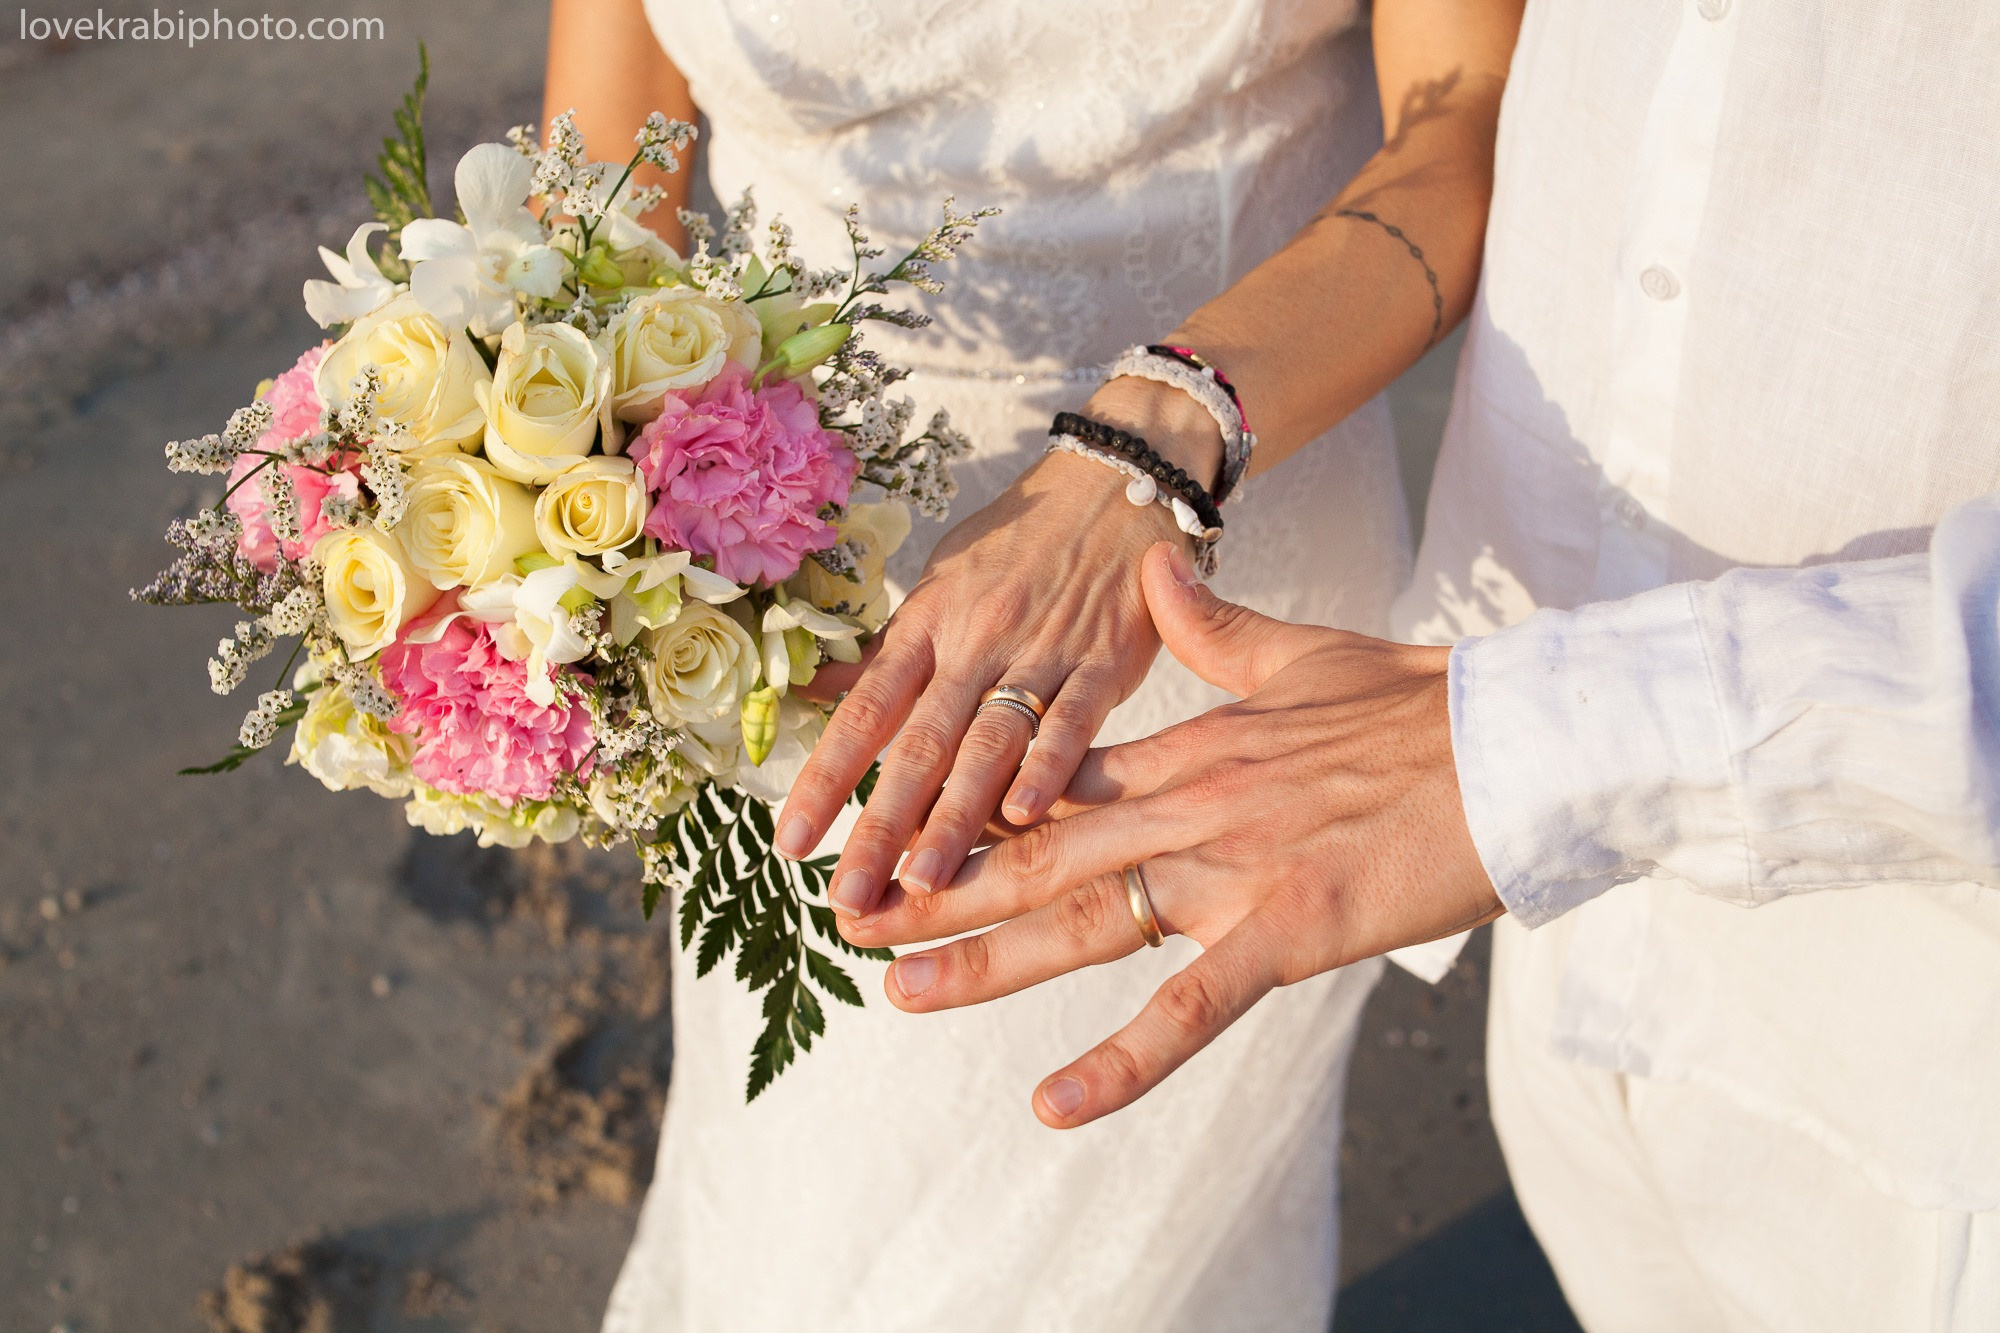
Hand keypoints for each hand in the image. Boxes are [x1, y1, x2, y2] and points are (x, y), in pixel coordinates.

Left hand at [772, 378, 1224, 918]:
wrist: (1113, 486)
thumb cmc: (1017, 547)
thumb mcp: (940, 584)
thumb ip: (885, 651)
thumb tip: (805, 689)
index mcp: (927, 623)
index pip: (865, 709)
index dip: (825, 778)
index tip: (792, 842)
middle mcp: (974, 640)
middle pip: (919, 743)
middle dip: (880, 825)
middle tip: (848, 898)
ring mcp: (1040, 651)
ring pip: (988, 742)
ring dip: (954, 818)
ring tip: (923, 886)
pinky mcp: (1104, 660)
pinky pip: (1073, 720)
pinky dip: (1049, 767)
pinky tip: (1025, 818)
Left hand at [840, 542, 1501, 1127]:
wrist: (1523, 739)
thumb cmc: (1423, 706)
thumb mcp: (1302, 652)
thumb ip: (1214, 627)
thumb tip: (1160, 566)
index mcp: (1191, 746)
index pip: (1055, 782)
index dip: (974, 810)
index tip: (904, 832)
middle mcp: (1190, 803)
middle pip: (1039, 852)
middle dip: (939, 888)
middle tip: (852, 918)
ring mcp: (1233, 866)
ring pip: (1086, 917)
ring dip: (985, 958)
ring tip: (901, 989)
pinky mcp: (1290, 927)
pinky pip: (1191, 1007)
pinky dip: (1122, 1060)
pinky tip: (1055, 1103)